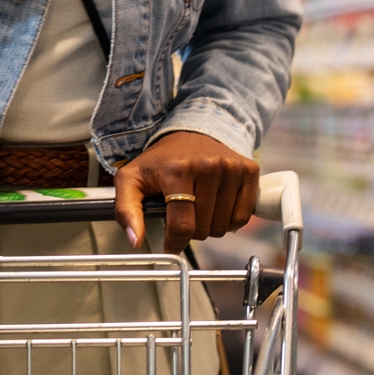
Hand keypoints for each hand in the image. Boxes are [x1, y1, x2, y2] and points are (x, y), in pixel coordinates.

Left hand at [114, 131, 259, 252]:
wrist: (191, 131)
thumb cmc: (160, 161)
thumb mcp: (131, 179)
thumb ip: (126, 211)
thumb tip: (135, 241)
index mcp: (177, 170)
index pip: (182, 226)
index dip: (175, 242)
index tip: (171, 243)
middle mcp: (208, 166)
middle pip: (204, 229)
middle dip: (192, 230)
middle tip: (184, 214)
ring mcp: (230, 167)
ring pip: (223, 226)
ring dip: (211, 226)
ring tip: (200, 209)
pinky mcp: (248, 170)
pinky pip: (243, 217)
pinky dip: (230, 221)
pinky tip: (218, 207)